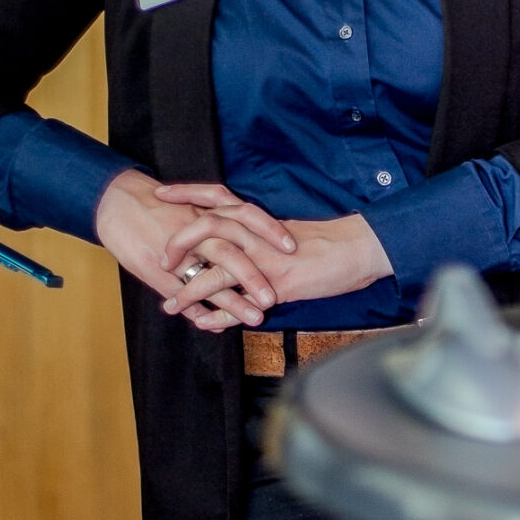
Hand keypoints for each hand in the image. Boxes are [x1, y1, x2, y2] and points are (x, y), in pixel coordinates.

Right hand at [95, 170, 285, 331]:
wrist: (115, 199)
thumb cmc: (156, 203)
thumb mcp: (192, 203)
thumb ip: (218, 216)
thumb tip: (249, 235)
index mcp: (207, 211)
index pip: (245, 216)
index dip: (269, 230)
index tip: (292, 247)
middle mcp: (196, 230)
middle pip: (231, 252)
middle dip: (255, 276)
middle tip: (275, 296)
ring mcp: (177, 251)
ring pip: (209, 277)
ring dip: (233, 301)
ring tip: (256, 319)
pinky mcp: (158, 269)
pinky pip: (182, 292)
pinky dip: (198, 310)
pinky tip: (214, 326)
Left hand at [154, 182, 391, 316]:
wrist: (359, 249)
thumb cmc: (326, 242)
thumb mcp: (285, 232)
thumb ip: (258, 234)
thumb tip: (239, 239)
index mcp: (258, 220)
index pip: (215, 198)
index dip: (185, 193)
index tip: (160, 193)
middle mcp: (257, 236)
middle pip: (206, 229)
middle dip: (178, 245)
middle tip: (160, 260)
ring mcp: (266, 261)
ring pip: (217, 272)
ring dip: (189, 291)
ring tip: (170, 306)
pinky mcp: (278, 286)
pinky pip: (242, 304)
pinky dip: (221, 318)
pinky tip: (205, 325)